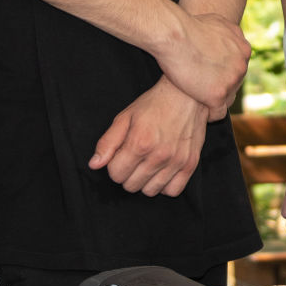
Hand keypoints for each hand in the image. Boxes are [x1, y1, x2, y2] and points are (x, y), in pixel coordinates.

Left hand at [89, 78, 208, 196]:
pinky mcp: (190, 164)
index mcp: (140, 143)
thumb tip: (94, 165)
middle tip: (135, 158)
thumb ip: (107, 142)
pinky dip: (165, 185)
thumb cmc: (154, 104)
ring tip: (149, 164)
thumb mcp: (125, 117)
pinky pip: (172, 191)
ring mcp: (176, 161)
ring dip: (145, 181)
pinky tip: (162, 171)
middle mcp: (159, 155)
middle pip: (131, 186)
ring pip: (150, 192)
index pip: (116, 174)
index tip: (122, 154)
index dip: (115, 164)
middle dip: (128, 174)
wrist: (187, 94)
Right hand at [158, 10, 249, 117]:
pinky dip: (209, 113)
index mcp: (243, 50)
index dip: (222, 72)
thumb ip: (227, 33)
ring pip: (227, 99)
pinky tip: (197, 108)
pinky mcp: (218, 95)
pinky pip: (217, 112)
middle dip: (219, 86)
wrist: (175, 34)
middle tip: (201, 88)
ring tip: (197, 99)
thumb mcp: (216, 22)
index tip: (208, 75)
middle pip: (234, 84)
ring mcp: (232, 81)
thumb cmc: (189, 26)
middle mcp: (242, 66)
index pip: (237, 68)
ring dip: (214, 100)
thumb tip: (230, 36)